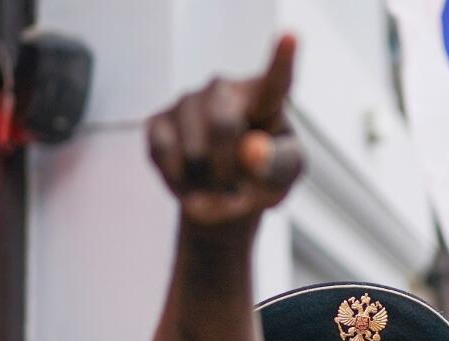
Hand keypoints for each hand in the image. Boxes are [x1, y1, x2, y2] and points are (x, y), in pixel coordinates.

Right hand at [147, 35, 302, 227]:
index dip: (283, 60)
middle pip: (223, 126)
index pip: (276, 81)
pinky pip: (164, 156)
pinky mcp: (157, 121)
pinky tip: (191, 185)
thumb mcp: (282, 177)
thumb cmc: (263, 176)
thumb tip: (251, 151)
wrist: (224, 193)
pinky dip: (180, 184)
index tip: (291, 37)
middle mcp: (223, 90)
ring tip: (218, 189)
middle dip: (228, 171)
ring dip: (207, 185)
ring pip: (192, 150)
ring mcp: (187, 101)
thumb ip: (276, 165)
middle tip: (238, 196)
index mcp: (264, 98)